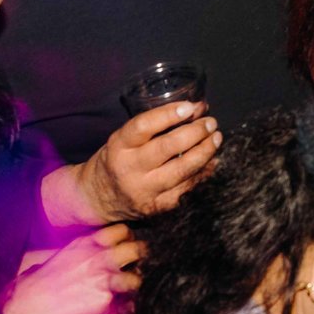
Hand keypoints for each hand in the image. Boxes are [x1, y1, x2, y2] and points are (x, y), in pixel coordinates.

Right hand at [3, 224, 142, 313]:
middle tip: (134, 267)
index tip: (128, 245)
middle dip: (139, 259)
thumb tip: (88, 255)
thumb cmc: (32, 283)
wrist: (24, 307)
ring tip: (126, 295)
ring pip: (137, 278)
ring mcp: (103, 278)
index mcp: (86, 243)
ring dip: (133, 287)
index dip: (128, 238)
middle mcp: (98, 256)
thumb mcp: (56, 256)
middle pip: (136, 249)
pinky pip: (122, 309)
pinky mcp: (103, 300)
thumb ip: (79, 253)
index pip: (122, 230)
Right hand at [52, 101, 220, 224]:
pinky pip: (187, 189)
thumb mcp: (123, 139)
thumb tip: (195, 108)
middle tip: (210, 122)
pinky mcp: (157, 207)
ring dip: (204, 152)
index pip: (143, 126)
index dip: (169, 114)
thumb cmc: (116, 160)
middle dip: (195, 132)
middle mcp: (130, 169)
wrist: (97, 198)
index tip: (190, 106)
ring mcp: (145, 191)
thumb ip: (154, 125)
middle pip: (167, 148)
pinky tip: (212, 162)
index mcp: (119, 147)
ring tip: (216, 138)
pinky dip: (203, 174)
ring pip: (182, 170)